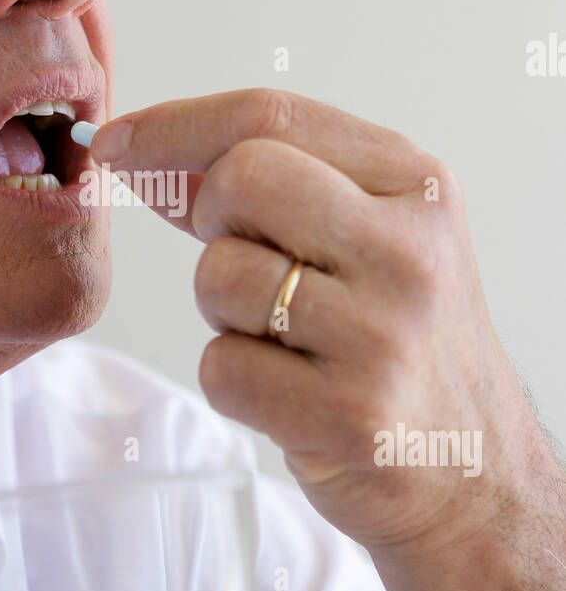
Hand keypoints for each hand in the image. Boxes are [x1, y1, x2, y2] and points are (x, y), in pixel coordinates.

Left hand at [92, 89, 551, 555]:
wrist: (475, 473)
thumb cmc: (401, 344)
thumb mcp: (365, 241)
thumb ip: (269, 190)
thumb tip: (143, 151)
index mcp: (418, 186)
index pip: (272, 117)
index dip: (175, 126)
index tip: (115, 142)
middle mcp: (410, 251)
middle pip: (240, 179)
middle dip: (213, 219)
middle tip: (250, 265)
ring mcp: (384, 334)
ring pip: (219, 275)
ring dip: (224, 312)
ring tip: (287, 340)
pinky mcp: (350, 415)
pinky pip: (220, 366)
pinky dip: (232, 380)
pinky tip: (291, 394)